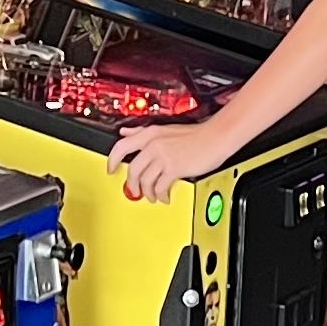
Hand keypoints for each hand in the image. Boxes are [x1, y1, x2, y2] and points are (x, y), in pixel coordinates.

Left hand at [108, 123, 227, 201]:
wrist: (216, 137)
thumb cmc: (196, 134)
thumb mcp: (165, 128)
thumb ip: (142, 131)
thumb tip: (125, 132)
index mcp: (150, 133)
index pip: (122, 146)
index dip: (112, 160)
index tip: (110, 169)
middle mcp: (154, 144)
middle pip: (133, 169)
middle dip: (132, 184)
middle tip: (134, 191)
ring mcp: (163, 156)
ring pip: (145, 180)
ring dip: (148, 192)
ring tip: (154, 196)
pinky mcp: (174, 168)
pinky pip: (160, 186)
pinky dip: (161, 195)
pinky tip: (165, 196)